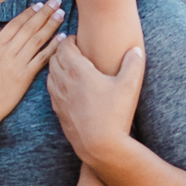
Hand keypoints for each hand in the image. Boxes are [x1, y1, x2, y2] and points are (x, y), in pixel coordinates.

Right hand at [0, 0, 65, 125]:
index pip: (15, 24)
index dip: (29, 12)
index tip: (39, 3)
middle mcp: (7, 52)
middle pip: (29, 27)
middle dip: (44, 12)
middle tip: (56, 1)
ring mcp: (17, 64)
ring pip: (37, 40)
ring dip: (51, 25)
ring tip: (61, 13)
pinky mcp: (25, 77)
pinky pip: (41, 59)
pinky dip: (52, 47)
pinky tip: (62, 38)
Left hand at [46, 37, 144, 168]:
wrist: (100, 146)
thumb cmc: (115, 115)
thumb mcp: (129, 86)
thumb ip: (133, 64)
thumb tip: (136, 50)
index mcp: (78, 71)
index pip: (64, 46)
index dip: (69, 39)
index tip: (77, 39)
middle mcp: (64, 82)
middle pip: (53, 58)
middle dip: (61, 50)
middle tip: (72, 49)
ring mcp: (58, 98)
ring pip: (50, 74)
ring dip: (56, 66)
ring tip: (68, 66)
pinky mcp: (58, 111)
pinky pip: (51, 91)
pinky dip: (55, 83)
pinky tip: (66, 86)